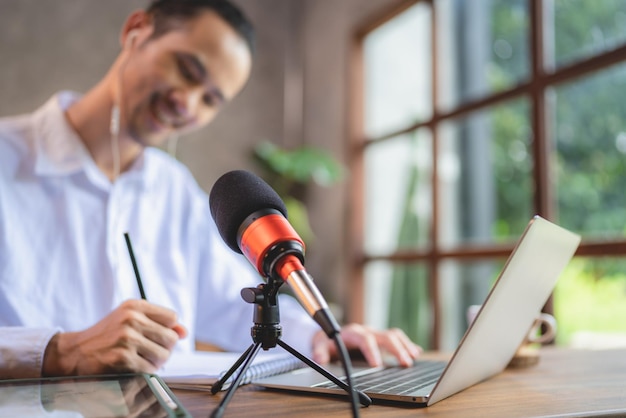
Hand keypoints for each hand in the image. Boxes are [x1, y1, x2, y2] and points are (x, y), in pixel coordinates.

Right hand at [42, 299, 187, 375]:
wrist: (75, 353)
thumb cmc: (108, 336)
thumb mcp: (130, 320)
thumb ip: (159, 323)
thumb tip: (184, 332)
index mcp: (135, 306)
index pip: (172, 318)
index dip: (167, 330)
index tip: (154, 336)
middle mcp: (131, 318)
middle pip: (171, 338)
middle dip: (164, 349)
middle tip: (148, 352)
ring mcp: (126, 338)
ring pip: (164, 355)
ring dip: (156, 363)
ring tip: (141, 360)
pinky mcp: (122, 358)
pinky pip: (150, 369)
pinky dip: (145, 372)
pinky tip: (133, 368)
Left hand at [311, 323, 421, 366]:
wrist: (330, 334)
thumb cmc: (327, 342)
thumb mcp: (320, 346)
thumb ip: (319, 352)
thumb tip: (320, 359)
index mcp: (353, 333)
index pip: (364, 339)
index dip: (371, 350)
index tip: (377, 364)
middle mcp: (367, 331)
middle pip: (385, 335)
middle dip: (396, 349)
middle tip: (405, 363)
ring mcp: (376, 334)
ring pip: (394, 335)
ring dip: (405, 345)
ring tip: (413, 357)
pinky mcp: (381, 339)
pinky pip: (397, 338)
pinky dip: (407, 344)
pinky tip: (416, 352)